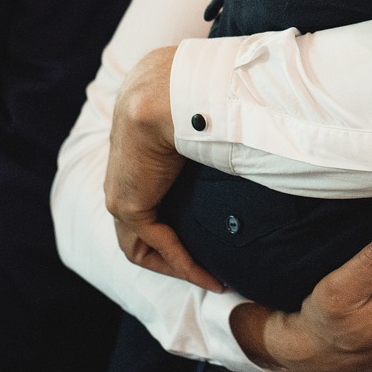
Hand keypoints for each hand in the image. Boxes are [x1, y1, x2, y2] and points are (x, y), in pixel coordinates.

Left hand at [105, 46, 222, 290]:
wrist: (170, 92)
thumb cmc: (194, 93)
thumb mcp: (200, 112)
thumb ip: (213, 123)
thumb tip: (251, 113)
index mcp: (139, 149)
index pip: (151, 195)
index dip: (176, 220)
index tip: (211, 234)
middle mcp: (125, 174)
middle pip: (141, 228)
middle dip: (174, 253)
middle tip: (211, 269)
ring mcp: (120, 191)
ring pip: (141, 244)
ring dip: (178, 265)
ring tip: (214, 280)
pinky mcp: (127, 204)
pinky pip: (153, 245)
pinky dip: (182, 264)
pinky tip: (211, 277)